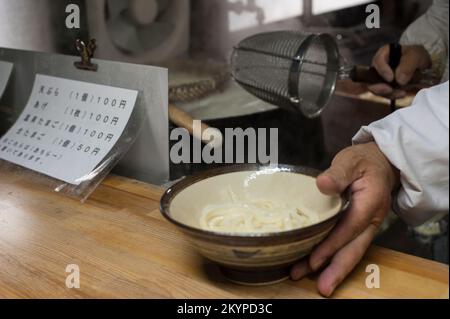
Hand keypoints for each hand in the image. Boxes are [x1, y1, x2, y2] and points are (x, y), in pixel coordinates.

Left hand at [290, 142, 399, 296]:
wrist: (380, 164)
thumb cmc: (363, 161)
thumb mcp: (350, 160)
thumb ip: (338, 173)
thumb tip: (323, 184)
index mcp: (370, 202)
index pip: (349, 228)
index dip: (332, 245)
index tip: (314, 260)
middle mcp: (371, 219)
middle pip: (354, 249)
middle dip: (336, 270)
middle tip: (321, 288)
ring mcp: (366, 226)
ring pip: (352, 252)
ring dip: (334, 269)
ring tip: (318, 285)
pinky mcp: (358, 228)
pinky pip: (348, 246)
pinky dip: (335, 258)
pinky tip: (318, 266)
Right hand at [369, 45, 430, 98]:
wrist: (422, 64)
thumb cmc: (416, 55)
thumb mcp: (415, 56)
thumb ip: (408, 65)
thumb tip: (399, 80)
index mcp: (384, 53)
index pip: (378, 61)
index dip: (382, 70)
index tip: (390, 78)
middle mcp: (379, 66)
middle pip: (372, 78)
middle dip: (379, 87)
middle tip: (389, 90)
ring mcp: (381, 78)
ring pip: (378, 88)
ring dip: (388, 93)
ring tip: (401, 93)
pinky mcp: (387, 86)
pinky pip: (386, 93)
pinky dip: (394, 95)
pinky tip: (403, 94)